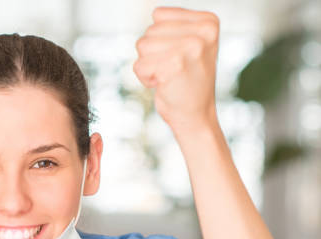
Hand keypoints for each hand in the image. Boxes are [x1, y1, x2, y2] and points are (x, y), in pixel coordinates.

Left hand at [133, 7, 219, 133]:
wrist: (196, 115)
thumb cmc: (187, 81)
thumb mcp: (190, 44)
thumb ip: (174, 25)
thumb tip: (155, 13)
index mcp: (209, 21)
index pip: (159, 15)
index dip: (160, 39)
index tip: (178, 56)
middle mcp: (203, 32)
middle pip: (149, 31)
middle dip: (153, 54)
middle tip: (172, 70)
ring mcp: (190, 47)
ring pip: (142, 46)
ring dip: (148, 65)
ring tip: (168, 76)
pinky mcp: (174, 65)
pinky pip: (139, 65)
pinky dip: (145, 78)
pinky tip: (163, 85)